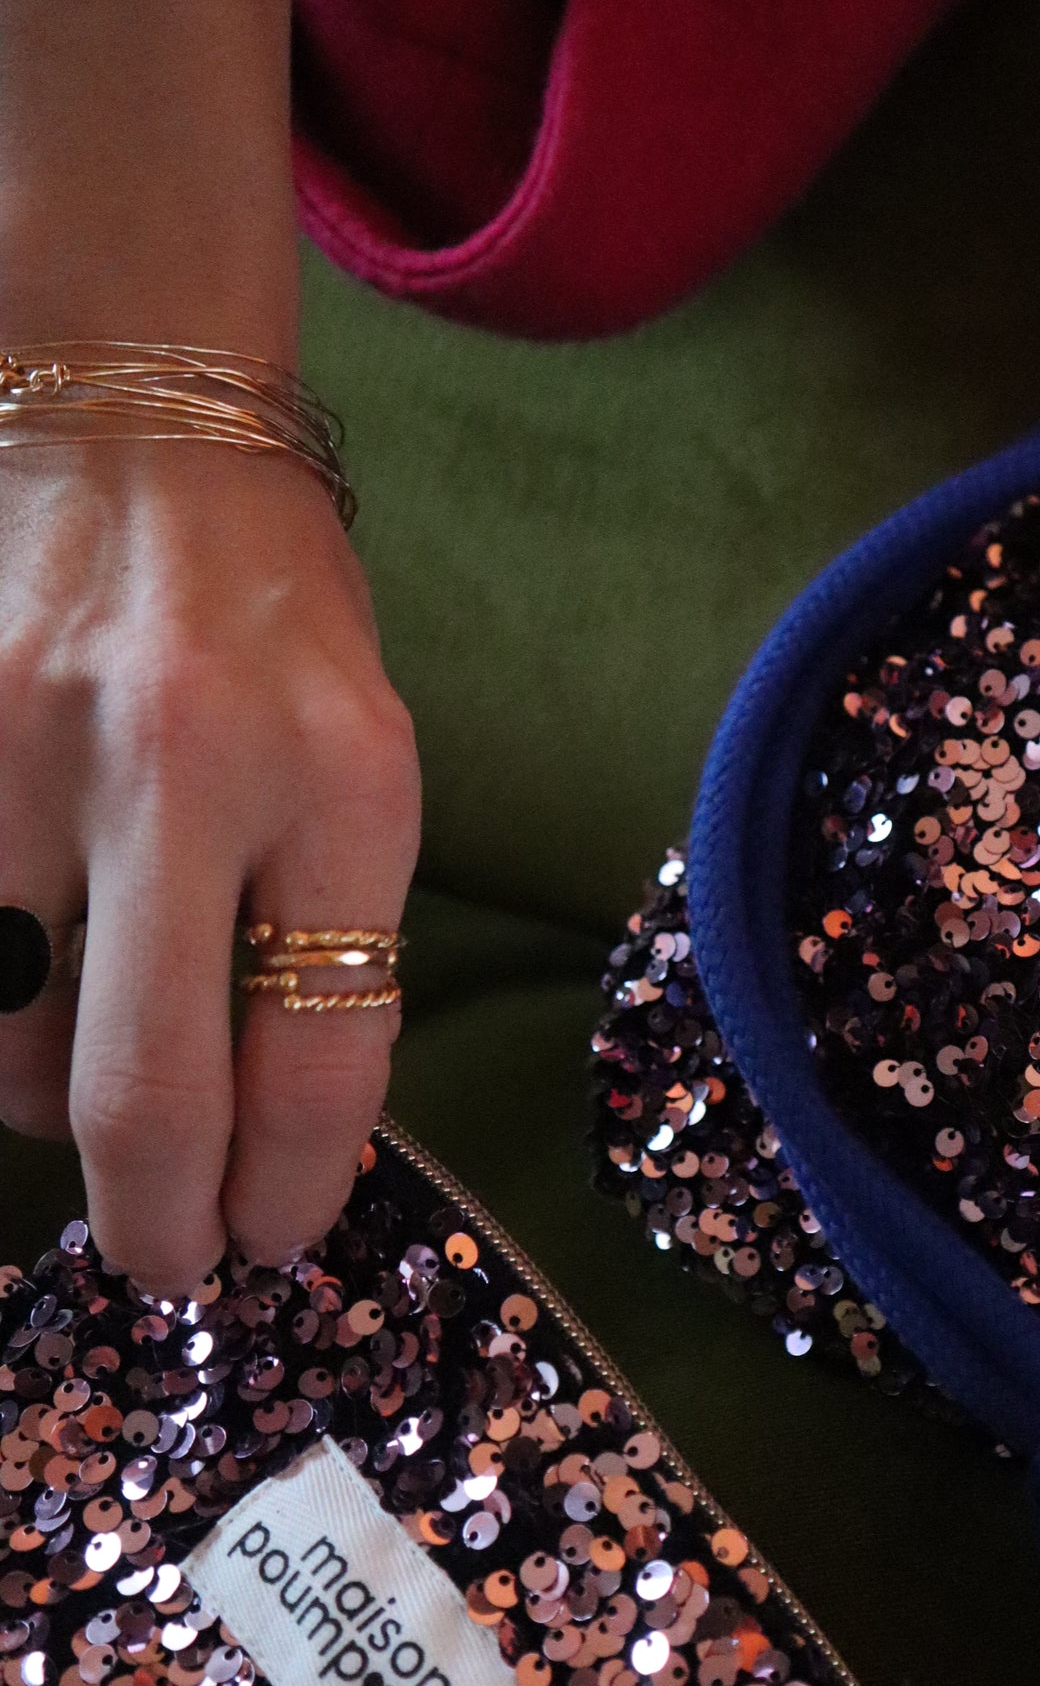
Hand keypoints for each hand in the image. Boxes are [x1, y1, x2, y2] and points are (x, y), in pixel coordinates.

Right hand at [0, 436, 419, 1293]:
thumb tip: (270, 1137)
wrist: (131, 424)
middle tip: (167, 1261)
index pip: (318, 1058)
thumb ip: (321, 930)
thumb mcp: (360, 756)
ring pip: (7, 1042)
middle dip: (155, 1221)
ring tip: (86, 1067)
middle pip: (141, 1094)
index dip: (287, 1193)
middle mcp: (186, 770)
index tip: (268, 1241)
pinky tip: (29, 991)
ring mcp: (29, 750)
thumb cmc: (270, 615)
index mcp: (343, 779)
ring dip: (45, 1103)